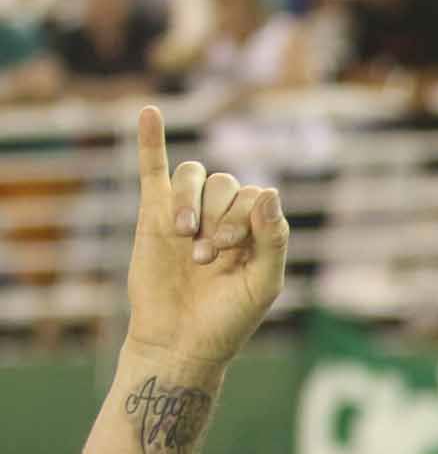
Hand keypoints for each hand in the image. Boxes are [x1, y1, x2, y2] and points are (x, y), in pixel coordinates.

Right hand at [124, 106, 288, 365]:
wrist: (180, 342)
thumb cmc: (228, 319)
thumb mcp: (263, 283)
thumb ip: (273, 239)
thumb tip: (269, 191)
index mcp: (255, 229)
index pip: (256, 197)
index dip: (245, 218)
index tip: (230, 251)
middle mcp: (223, 216)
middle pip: (226, 184)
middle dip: (219, 217)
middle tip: (207, 255)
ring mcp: (187, 213)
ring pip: (194, 176)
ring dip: (191, 201)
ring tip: (185, 236)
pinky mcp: (152, 216)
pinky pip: (153, 169)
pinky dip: (151, 139)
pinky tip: (149, 111)